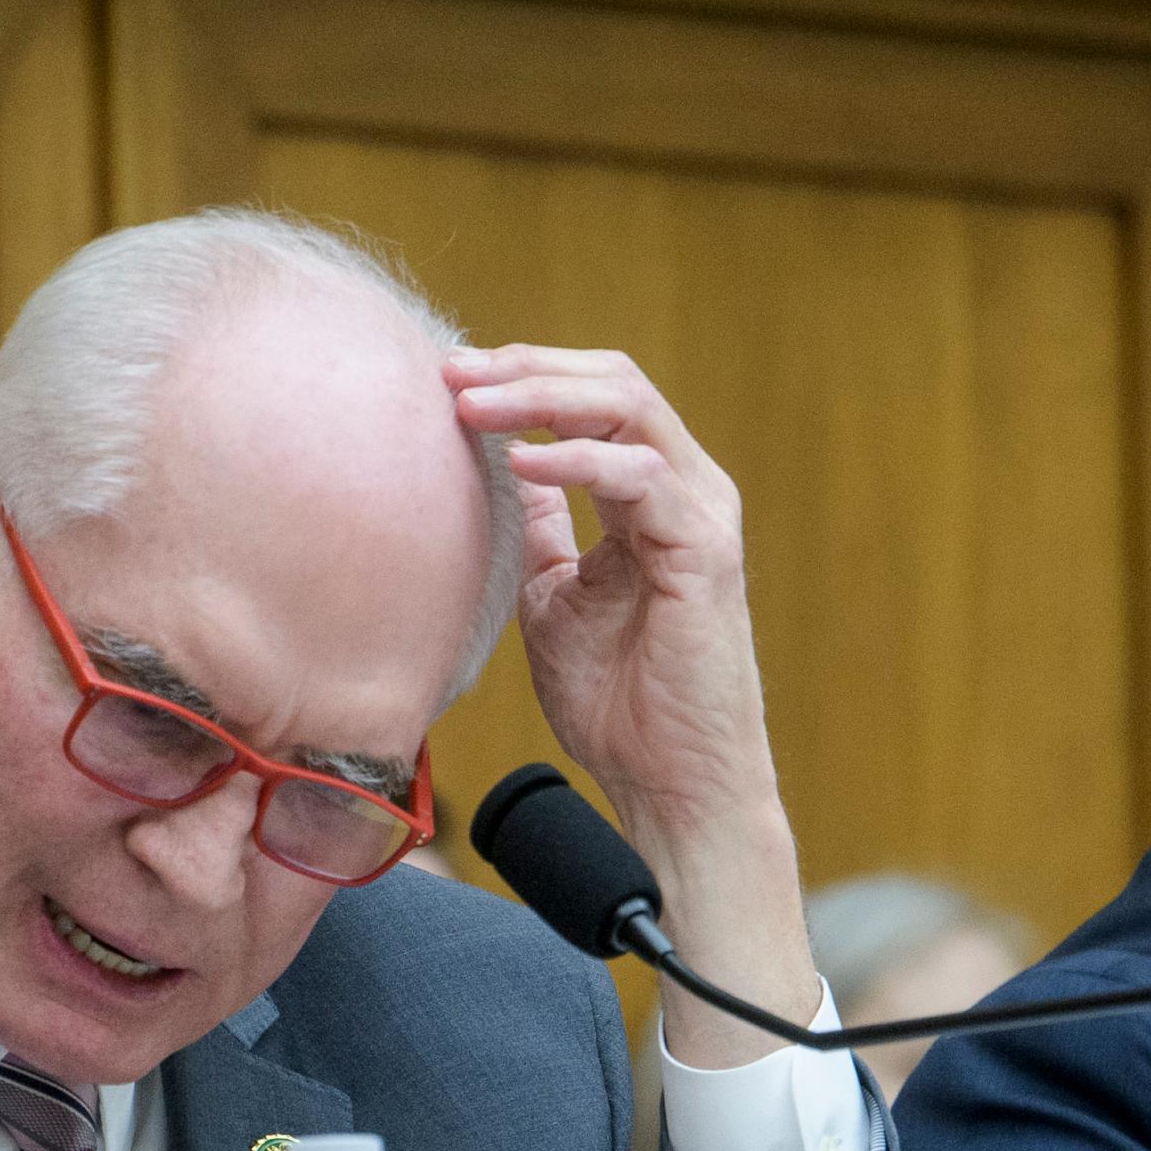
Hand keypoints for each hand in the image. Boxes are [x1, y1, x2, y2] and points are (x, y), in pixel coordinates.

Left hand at [446, 346, 780, 839]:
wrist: (669, 783)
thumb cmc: (616, 703)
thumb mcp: (553, 596)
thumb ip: (542, 532)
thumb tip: (503, 476)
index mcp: (653, 493)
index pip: (594, 396)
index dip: (522, 375)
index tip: (444, 380)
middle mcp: (687, 488)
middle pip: (613, 380)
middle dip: (526, 367)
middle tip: (450, 371)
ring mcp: (702, 513)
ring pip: (629, 407)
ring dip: (541, 397)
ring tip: (471, 407)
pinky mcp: (705, 550)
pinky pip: (640, 475)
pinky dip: (576, 460)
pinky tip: (519, 464)